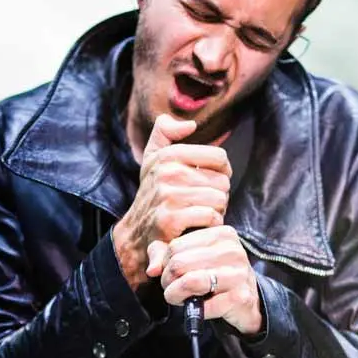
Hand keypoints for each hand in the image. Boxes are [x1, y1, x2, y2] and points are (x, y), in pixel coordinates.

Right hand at [112, 114, 231, 289]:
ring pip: (219, 199)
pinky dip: (212, 224)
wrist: (135, 232)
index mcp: (167, 155)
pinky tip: (201, 225)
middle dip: (219, 194)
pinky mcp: (171, 219)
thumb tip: (190, 124)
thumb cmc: (152, 193)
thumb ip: (165, 132)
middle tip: (205, 202)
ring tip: (203, 213)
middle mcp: (166, 172)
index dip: (222, 171)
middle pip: (222, 180)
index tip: (210, 182)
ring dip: (218, 210)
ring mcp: (168, 196)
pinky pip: (211, 216)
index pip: (219, 157)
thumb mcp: (152, 159)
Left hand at [148, 224, 263, 336]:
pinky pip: (204, 305)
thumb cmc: (217, 277)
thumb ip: (168, 255)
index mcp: (222, 234)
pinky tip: (198, 308)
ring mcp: (239, 273)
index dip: (165, 264)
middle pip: (179, 263)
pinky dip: (194, 310)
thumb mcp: (196, 259)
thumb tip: (152, 269)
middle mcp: (233, 250)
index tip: (171, 274)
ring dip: (176, 295)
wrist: (249, 303)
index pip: (176, 246)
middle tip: (171, 288)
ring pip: (189, 281)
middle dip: (168, 280)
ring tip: (177, 297)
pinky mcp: (240, 297)